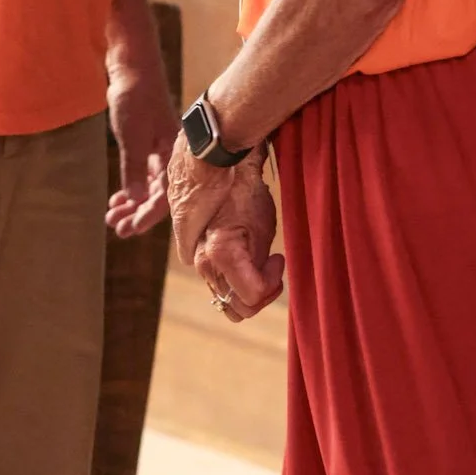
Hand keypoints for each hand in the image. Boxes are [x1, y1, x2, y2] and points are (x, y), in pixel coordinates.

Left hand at [105, 58, 177, 236]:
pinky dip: (131, 186)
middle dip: (138, 213)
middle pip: (159, 194)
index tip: (130, 230)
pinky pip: (143, 173)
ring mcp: (159, 147)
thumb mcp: (132, 136)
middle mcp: (170, 153)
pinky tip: (118, 198)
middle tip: (117, 228)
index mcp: (174, 152)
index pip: (166, 195)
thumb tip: (136, 200)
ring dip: (132, 202)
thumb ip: (134, 168)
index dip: (148, 216)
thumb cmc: (135, 95)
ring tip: (112, 216)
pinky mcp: (148, 141)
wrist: (131, 64)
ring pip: (149, 185)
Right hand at [194, 165, 284, 323]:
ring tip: (261, 262)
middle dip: (261, 294)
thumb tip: (260, 288)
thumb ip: (259, 265)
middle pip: (237, 309)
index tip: (277, 258)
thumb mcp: (262, 228)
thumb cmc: (245, 191)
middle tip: (273, 268)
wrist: (218, 166)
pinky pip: (219, 284)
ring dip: (248, 289)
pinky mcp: (198, 258)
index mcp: (220, 256)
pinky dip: (236, 279)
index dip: (272, 283)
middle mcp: (203, 264)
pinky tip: (246, 256)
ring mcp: (198, 263)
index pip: (252, 298)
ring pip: (226, 301)